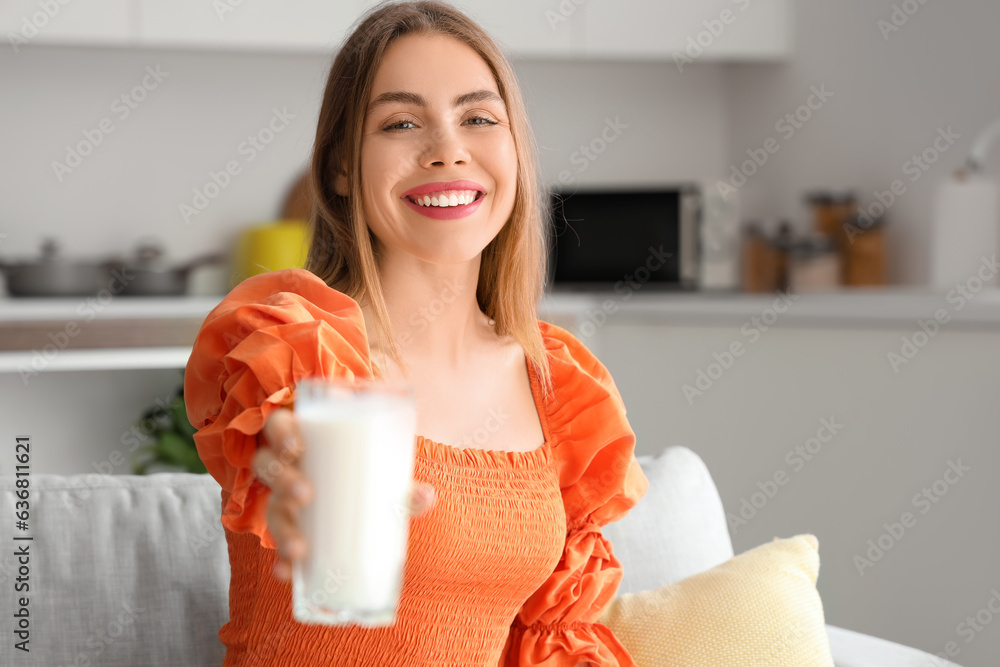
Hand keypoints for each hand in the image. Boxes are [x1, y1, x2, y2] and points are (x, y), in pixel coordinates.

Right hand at [253, 407, 436, 580]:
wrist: (363, 503)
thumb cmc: (369, 476)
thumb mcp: (383, 473)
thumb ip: (403, 485)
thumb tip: (427, 497)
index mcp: (305, 440)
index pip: (279, 426)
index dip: (281, 433)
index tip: (298, 446)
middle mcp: (286, 467)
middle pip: (267, 465)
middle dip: (282, 479)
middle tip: (306, 494)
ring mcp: (282, 499)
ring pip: (269, 507)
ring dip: (281, 529)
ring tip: (300, 548)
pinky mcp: (288, 531)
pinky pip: (274, 546)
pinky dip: (280, 562)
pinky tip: (287, 574)